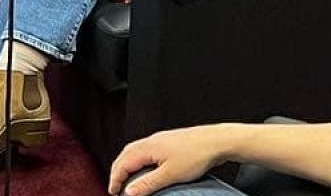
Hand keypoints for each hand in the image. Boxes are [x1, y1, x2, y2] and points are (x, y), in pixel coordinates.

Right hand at [108, 126, 230, 195]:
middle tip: (116, 187)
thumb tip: (129, 192)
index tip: (113, 192)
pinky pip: (146, 151)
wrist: (217, 141)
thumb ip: (147, 184)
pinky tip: (146, 169)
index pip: (122, 164)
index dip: (115, 179)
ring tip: (128, 179)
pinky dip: (139, 162)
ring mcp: (159, 140)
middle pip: (125, 155)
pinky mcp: (168, 142)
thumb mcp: (170, 174)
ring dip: (128, 165)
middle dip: (118, 171)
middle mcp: (150, 141)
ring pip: (135, 152)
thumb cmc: (197, 154)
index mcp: (147, 147)